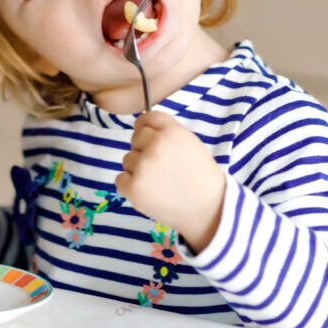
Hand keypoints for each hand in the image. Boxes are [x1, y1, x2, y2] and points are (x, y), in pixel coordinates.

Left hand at [116, 111, 224, 252]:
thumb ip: (166, 132)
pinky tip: (150, 191)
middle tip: (162, 167)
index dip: (147, 128)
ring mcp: (143, 166)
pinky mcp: (133, 187)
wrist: (207, 209)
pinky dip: (131, 186)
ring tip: (160, 181)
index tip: (151, 139)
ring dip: (138, 169)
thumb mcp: (190, 143)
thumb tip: (140, 126)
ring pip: (127, 159)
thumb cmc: (199, 177)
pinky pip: (121, 179)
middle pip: (135, 137)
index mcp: (172, 131)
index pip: (146, 117)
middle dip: (144, 149)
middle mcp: (156, 144)